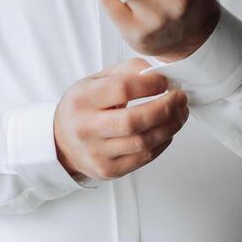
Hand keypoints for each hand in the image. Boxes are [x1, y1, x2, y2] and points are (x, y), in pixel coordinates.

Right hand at [53, 57, 189, 180]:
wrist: (60, 142)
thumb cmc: (83, 107)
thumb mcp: (95, 80)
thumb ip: (127, 71)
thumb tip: (159, 72)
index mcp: (83, 99)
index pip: (122, 89)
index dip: (150, 84)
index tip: (165, 81)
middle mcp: (86, 128)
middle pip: (135, 121)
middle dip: (166, 108)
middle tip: (180, 99)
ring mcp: (97, 153)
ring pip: (144, 142)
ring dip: (170, 126)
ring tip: (180, 114)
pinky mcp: (108, 170)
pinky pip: (144, 158)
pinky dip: (162, 143)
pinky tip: (166, 131)